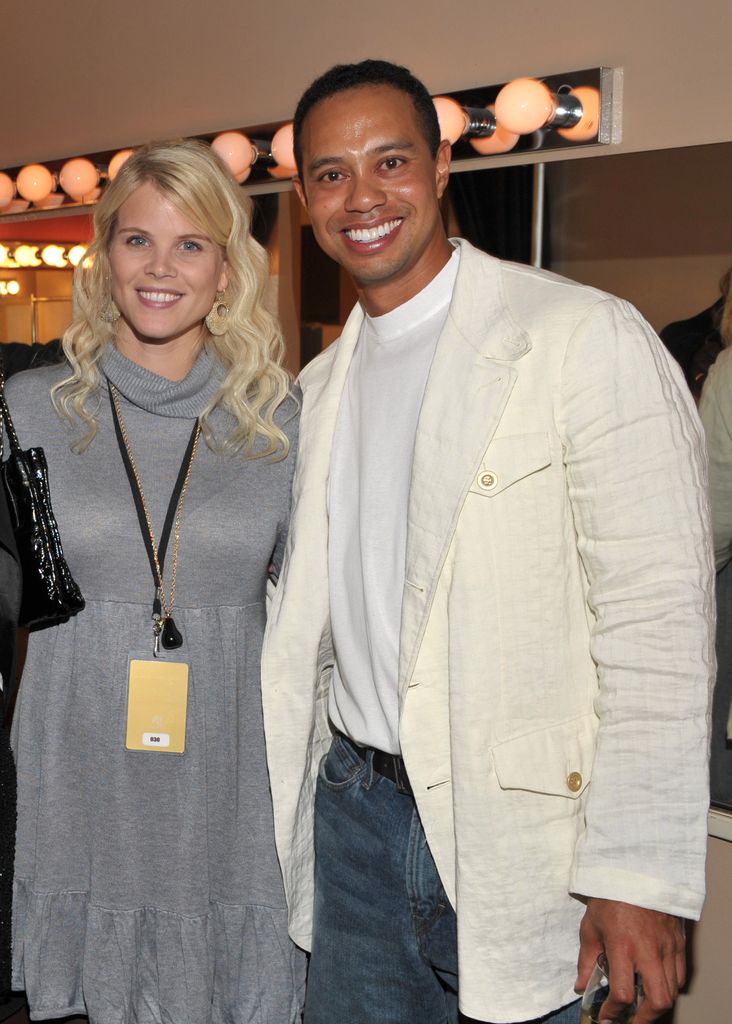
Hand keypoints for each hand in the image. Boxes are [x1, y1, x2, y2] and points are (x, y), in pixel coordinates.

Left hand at [576, 898, 685, 1022]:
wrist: (634, 869)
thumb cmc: (609, 895)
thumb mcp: (590, 926)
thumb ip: (586, 959)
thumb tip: (581, 985)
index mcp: (623, 946)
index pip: (623, 993)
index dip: (614, 1010)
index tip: (607, 1015)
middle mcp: (648, 950)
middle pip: (657, 1001)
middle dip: (645, 1018)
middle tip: (632, 1020)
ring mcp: (667, 946)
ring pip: (672, 990)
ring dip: (657, 1003)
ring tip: (643, 1004)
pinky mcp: (678, 941)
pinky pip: (680, 974)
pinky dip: (670, 986)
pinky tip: (656, 983)